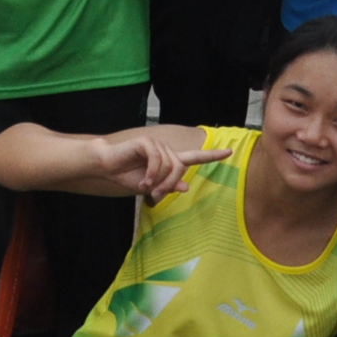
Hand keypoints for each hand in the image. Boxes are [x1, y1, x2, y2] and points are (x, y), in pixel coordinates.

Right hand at [99, 131, 228, 202]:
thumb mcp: (150, 187)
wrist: (107, 167)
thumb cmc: (128, 176)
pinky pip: (157, 159)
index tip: (229, 152)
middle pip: (180, 167)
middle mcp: (166, 150)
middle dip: (169, 184)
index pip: (195, 157)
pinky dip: (152, 173)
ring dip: (158, 180)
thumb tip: (186, 186)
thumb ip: (168, 186)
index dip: (212, 156)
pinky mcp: (146, 142)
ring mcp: (157, 144)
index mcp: (169, 160)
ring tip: (145, 186)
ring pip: (169, 165)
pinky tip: (143, 181)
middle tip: (156, 194)